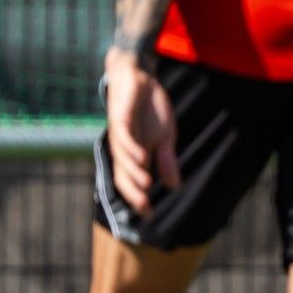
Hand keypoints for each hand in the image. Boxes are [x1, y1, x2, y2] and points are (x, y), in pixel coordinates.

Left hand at [103, 49, 178, 214]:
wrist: (141, 78)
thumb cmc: (150, 108)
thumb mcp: (166, 137)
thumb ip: (166, 160)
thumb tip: (173, 186)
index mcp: (133, 154)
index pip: (131, 182)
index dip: (138, 199)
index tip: (149, 215)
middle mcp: (123, 148)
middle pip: (122, 176)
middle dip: (132, 192)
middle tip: (145, 206)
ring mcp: (120, 134)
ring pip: (122, 159)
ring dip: (133, 172)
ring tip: (146, 183)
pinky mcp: (119, 118)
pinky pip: (122, 137)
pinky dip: (131, 149)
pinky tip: (142, 157)